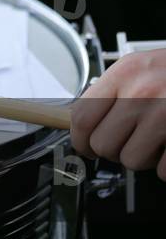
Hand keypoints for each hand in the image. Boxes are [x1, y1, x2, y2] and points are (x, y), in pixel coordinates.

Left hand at [72, 50, 165, 179]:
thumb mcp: (140, 68)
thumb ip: (113, 91)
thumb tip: (84, 122)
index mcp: (125, 73)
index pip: (82, 117)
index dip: (81, 140)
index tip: (85, 148)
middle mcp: (141, 93)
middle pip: (103, 145)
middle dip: (115, 150)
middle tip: (130, 140)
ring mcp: (163, 116)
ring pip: (131, 160)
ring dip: (144, 157)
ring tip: (156, 140)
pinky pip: (162, 171)